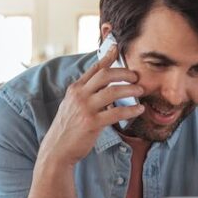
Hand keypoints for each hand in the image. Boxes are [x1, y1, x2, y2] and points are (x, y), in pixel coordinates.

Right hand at [38, 45, 143, 167]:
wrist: (57, 150)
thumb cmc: (67, 129)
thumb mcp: (71, 106)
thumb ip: (85, 95)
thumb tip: (104, 88)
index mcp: (75, 89)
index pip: (94, 69)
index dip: (107, 57)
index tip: (116, 47)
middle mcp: (79, 95)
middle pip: (106, 75)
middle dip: (124, 73)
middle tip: (136, 77)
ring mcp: (85, 109)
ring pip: (113, 91)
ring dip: (130, 90)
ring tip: (140, 91)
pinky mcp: (92, 123)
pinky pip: (116, 112)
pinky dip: (131, 110)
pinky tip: (139, 110)